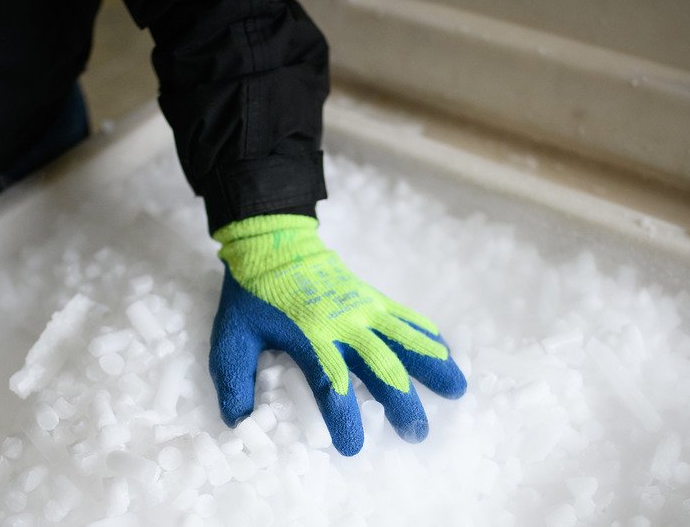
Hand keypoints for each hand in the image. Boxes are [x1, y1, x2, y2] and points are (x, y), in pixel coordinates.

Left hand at [208, 214, 465, 455]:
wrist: (273, 241)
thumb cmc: (251, 294)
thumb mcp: (232, 337)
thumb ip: (234, 380)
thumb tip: (240, 422)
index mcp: (309, 339)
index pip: (331, 387)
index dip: (344, 420)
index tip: (353, 448)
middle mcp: (344, 326)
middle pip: (382, 369)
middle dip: (403, 404)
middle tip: (416, 434)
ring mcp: (363, 308)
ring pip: (407, 340)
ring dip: (433, 367)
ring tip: (457, 392)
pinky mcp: (371, 296)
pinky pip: (406, 317)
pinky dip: (427, 335)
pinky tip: (446, 352)